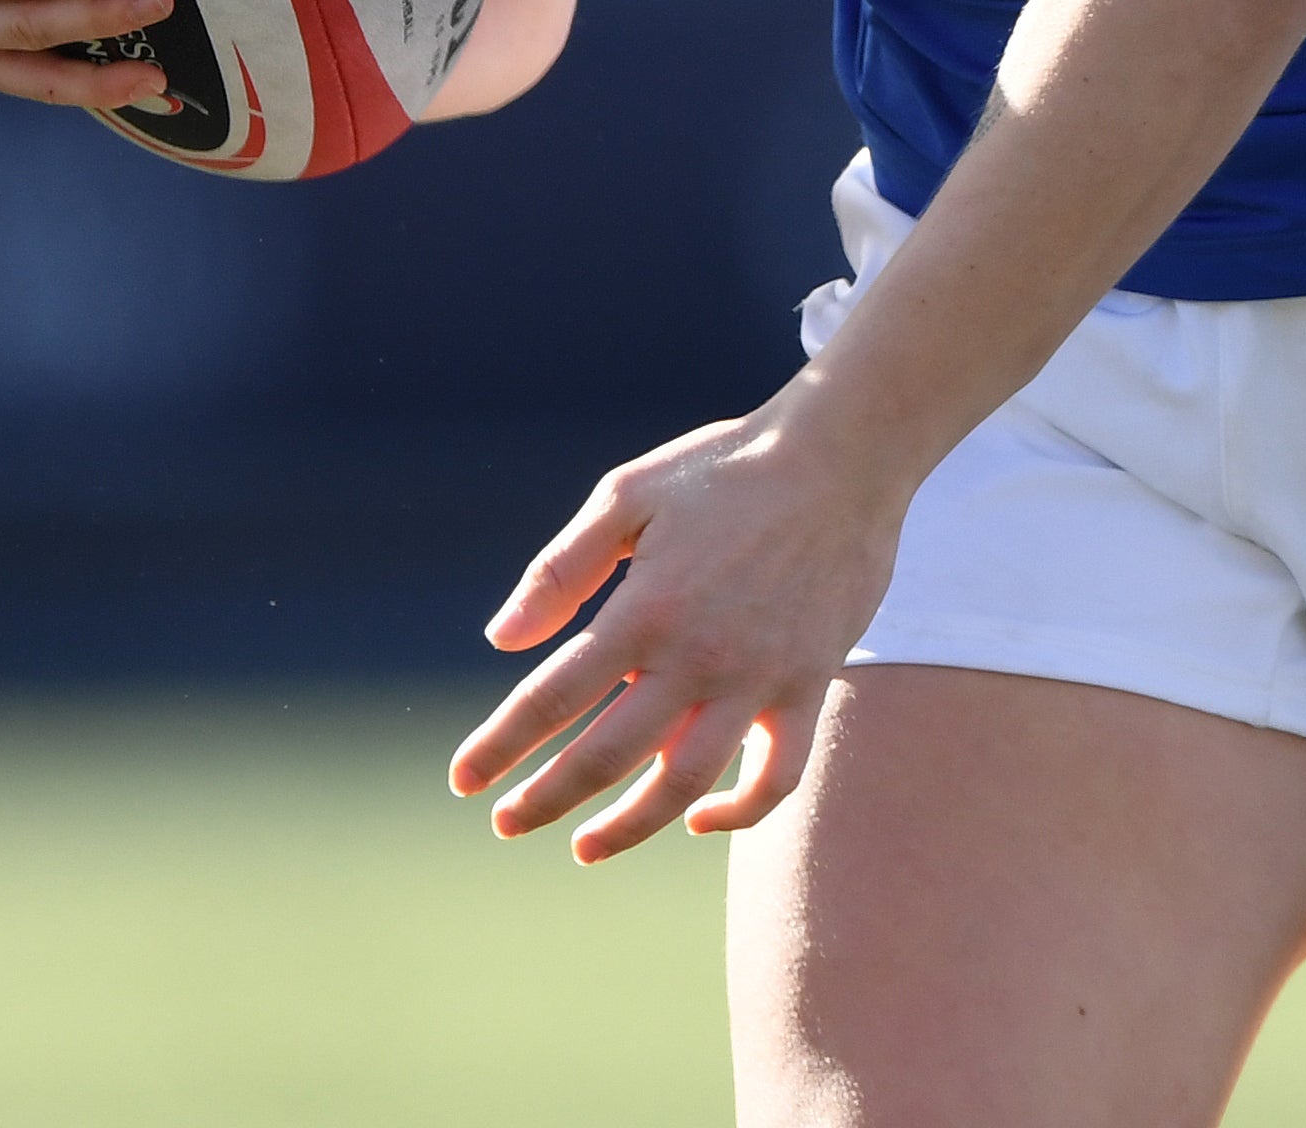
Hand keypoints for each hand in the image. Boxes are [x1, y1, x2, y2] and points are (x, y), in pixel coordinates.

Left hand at [447, 399, 908, 862]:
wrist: (842, 457)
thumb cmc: (723, 470)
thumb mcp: (628, 495)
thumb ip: (562, 569)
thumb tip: (500, 639)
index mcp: (643, 609)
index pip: (551, 699)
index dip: (499, 746)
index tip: (463, 779)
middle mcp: (697, 658)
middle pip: (605, 756)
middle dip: (544, 799)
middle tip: (505, 822)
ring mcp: (757, 680)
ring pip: (683, 783)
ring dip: (628, 827)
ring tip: (584, 848)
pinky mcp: (807, 688)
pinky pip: (777, 777)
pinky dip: (739, 813)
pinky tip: (700, 820)